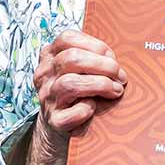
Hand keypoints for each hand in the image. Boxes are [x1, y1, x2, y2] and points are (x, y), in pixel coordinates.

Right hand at [10, 30, 125, 164]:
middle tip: (120, 75)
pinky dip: (88, 109)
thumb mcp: (77, 69)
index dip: (94, 45)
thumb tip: (114, 58)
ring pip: (70, 83)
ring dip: (101, 84)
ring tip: (116, 90)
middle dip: (103, 65)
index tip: (110, 56)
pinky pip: (74, 112)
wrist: (58, 126)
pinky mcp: (54, 120)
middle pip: (71, 58)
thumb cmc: (76, 92)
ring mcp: (47, 97)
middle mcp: (44, 75)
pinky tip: (95, 108)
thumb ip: (90, 58)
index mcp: (49, 57)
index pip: (67, 38)